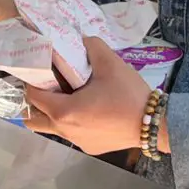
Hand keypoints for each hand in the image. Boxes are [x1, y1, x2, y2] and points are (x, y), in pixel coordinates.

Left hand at [22, 36, 161, 155]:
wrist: (155, 125)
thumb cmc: (128, 94)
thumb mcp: (110, 63)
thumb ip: (91, 46)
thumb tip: (81, 39)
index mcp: (64, 111)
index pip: (33, 96)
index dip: (33, 81)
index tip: (42, 70)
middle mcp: (65, 131)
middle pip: (34, 119)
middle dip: (35, 102)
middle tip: (48, 85)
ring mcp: (78, 142)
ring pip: (53, 128)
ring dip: (54, 112)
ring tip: (70, 95)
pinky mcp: (91, 148)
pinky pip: (73, 134)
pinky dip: (73, 121)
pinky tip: (90, 108)